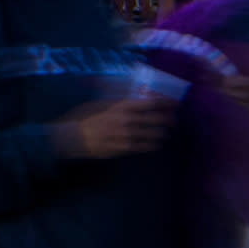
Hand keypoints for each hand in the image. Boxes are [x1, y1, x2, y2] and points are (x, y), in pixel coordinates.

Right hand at [54, 90, 172, 161]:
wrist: (73, 138)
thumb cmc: (83, 117)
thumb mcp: (99, 103)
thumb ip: (117, 102)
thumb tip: (131, 98)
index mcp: (123, 106)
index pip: (152, 103)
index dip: (166, 103)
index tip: (175, 103)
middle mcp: (129, 121)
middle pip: (158, 119)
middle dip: (170, 119)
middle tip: (174, 119)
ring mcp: (129, 137)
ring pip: (155, 135)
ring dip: (163, 132)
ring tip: (165, 131)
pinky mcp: (126, 149)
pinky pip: (146, 147)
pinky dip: (154, 144)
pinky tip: (156, 143)